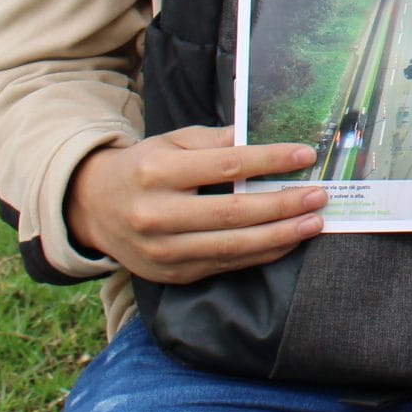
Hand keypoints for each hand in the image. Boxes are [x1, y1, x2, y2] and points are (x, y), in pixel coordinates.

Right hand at [64, 126, 325, 284]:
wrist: (92, 208)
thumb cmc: (143, 167)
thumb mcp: (171, 142)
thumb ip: (215, 141)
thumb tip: (262, 137)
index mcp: (157, 172)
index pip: (225, 165)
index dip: (269, 161)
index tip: (305, 155)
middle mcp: (157, 214)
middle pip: (233, 212)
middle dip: (283, 205)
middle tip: (319, 195)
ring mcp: (163, 250)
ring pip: (232, 246)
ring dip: (281, 235)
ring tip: (314, 222)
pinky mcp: (171, 274)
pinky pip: (226, 265)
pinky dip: (261, 254)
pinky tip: (287, 241)